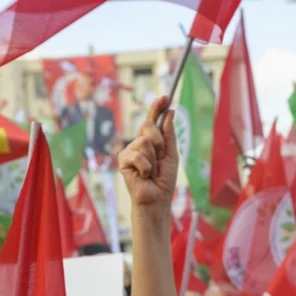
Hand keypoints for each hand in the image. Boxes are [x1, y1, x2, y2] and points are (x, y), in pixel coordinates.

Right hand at [120, 97, 178, 213]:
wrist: (157, 200)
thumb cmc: (164, 181)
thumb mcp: (171, 155)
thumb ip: (169, 134)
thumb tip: (169, 112)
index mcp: (151, 141)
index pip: (152, 120)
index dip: (157, 107)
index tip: (165, 96)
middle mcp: (139, 143)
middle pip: (148, 126)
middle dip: (159, 142)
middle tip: (160, 158)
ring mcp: (130, 151)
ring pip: (144, 140)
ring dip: (153, 158)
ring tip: (152, 171)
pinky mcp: (123, 160)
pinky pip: (137, 154)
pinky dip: (145, 167)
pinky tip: (144, 176)